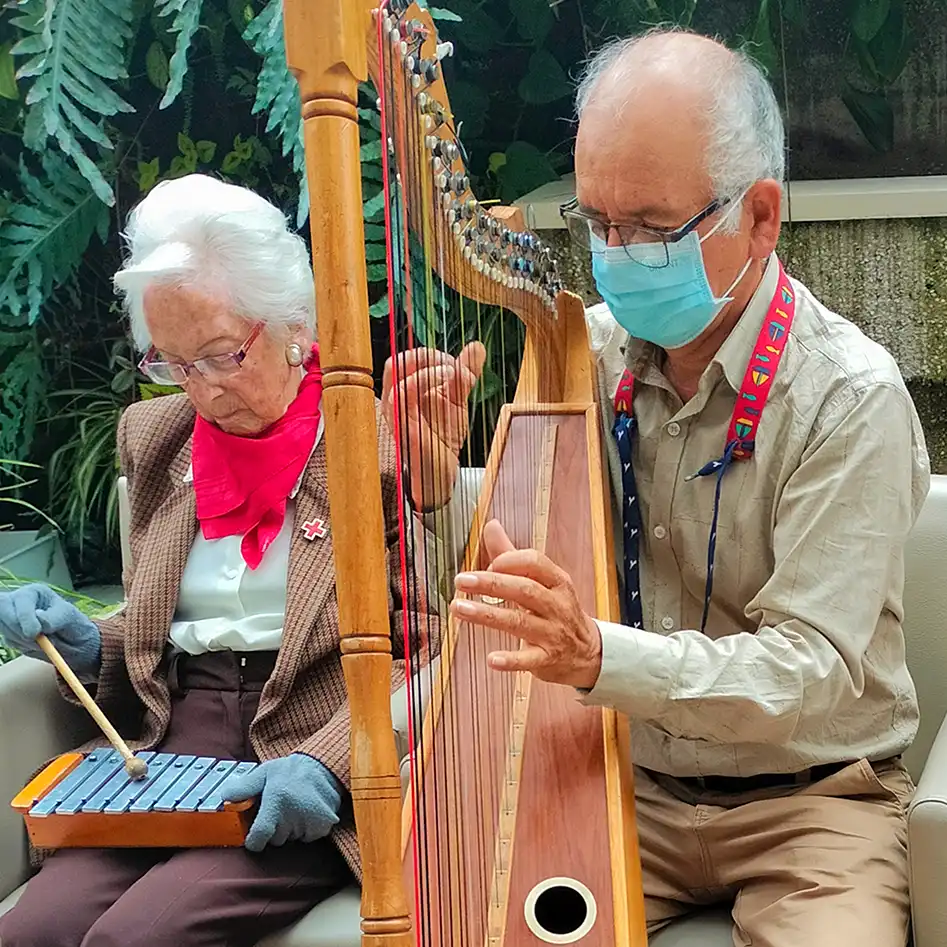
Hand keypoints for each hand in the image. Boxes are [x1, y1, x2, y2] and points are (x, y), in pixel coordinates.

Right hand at [0, 584, 100, 682]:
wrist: (71, 639)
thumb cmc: (70, 621)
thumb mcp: (67, 617)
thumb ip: (53, 617)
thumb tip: (37, 616)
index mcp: (33, 592)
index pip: (20, 599)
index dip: (25, 617)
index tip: (35, 633)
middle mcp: (18, 601)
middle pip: (3, 610)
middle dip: (17, 629)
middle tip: (34, 640)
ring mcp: (11, 616)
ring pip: (5, 628)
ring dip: (23, 640)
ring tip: (44, 641)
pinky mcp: (9, 632)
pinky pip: (9, 641)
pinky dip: (23, 646)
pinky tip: (37, 644)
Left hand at [220, 753, 342, 852]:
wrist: (324, 765)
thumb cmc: (290, 771)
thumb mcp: (264, 773)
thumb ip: (244, 787)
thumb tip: (225, 797)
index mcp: (277, 798)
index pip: (259, 836)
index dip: (254, 840)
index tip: (255, 835)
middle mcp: (294, 810)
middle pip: (276, 839)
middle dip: (275, 828)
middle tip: (281, 808)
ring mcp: (311, 818)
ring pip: (292, 839)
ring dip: (292, 828)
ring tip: (296, 807)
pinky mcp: (324, 824)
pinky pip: (309, 837)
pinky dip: (308, 829)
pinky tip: (308, 812)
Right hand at [381, 342, 485, 510]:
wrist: (441, 469)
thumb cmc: (443, 435)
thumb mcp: (457, 398)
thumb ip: (464, 373)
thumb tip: (476, 346)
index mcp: (405, 388)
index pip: (409, 358)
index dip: (433, 354)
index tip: (457, 365)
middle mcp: (395, 395)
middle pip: (399, 359)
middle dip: (428, 355)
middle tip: (453, 364)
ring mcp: (394, 407)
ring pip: (398, 368)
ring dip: (429, 364)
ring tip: (453, 371)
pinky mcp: (400, 420)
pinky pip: (403, 390)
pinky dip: (426, 378)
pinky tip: (448, 379)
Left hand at [449, 521, 602, 689]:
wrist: (587, 653)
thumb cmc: (557, 611)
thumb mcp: (543, 582)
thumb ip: (512, 556)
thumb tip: (491, 525)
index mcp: (557, 581)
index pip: (534, 562)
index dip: (508, 561)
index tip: (486, 564)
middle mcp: (557, 605)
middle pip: (524, 590)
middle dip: (491, 584)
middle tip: (461, 580)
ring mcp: (554, 633)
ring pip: (520, 622)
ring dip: (487, 615)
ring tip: (459, 609)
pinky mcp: (547, 659)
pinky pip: (529, 659)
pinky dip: (510, 660)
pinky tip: (491, 659)